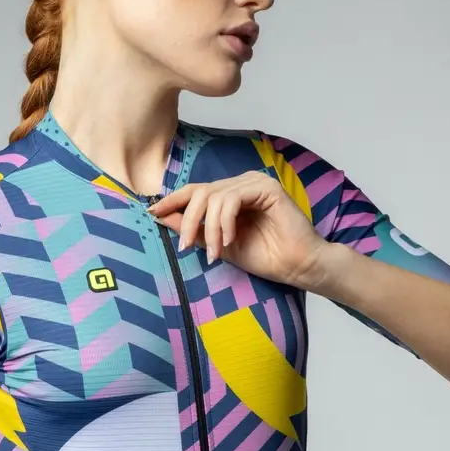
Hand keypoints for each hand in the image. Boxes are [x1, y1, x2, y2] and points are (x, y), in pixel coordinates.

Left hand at [147, 171, 329, 288]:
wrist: (297, 267)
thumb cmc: (264, 256)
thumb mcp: (217, 244)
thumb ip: (192, 229)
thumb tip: (160, 217)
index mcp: (231, 194)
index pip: (196, 191)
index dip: (172, 200)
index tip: (152, 213)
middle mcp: (241, 183)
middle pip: (200, 192)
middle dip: (187, 220)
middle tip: (183, 247)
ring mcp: (255, 182)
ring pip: (214, 197)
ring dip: (208, 229)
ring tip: (214, 252)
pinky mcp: (267, 187)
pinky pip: (232, 199)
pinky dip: (224, 222)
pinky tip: (229, 240)